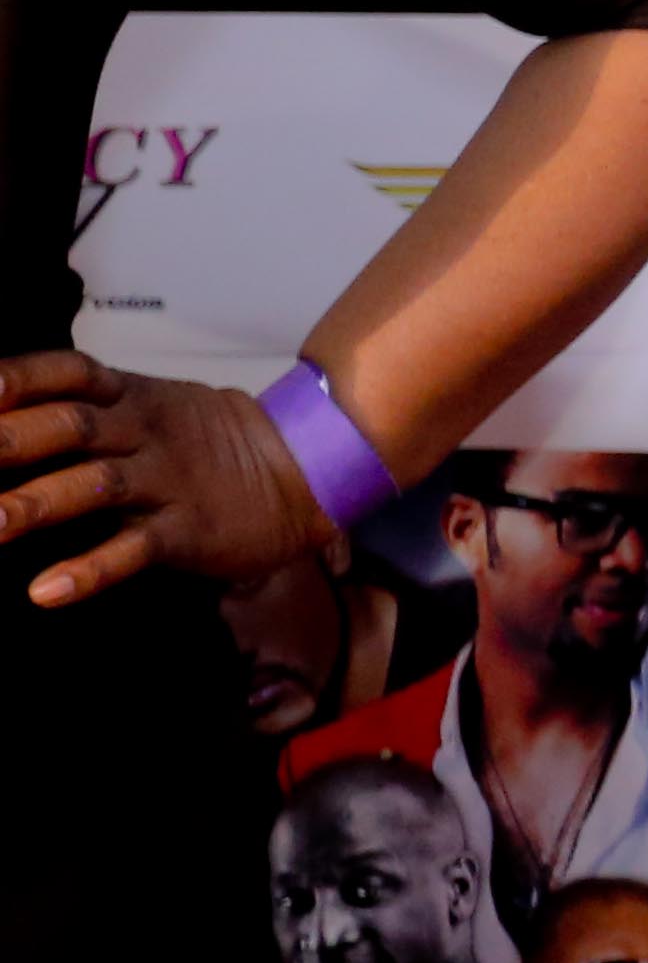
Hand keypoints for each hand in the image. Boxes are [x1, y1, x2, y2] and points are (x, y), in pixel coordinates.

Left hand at [0, 351, 337, 605]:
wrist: (303, 469)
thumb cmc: (207, 444)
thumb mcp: (150, 407)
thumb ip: (86, 411)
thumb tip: (7, 418)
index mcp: (131, 397)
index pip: (67, 373)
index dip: (17, 379)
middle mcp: (144, 432)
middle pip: (70, 424)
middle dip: (8, 439)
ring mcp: (168, 480)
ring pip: (95, 484)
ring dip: (35, 504)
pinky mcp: (189, 529)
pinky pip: (136, 548)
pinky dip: (91, 569)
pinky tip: (48, 589)